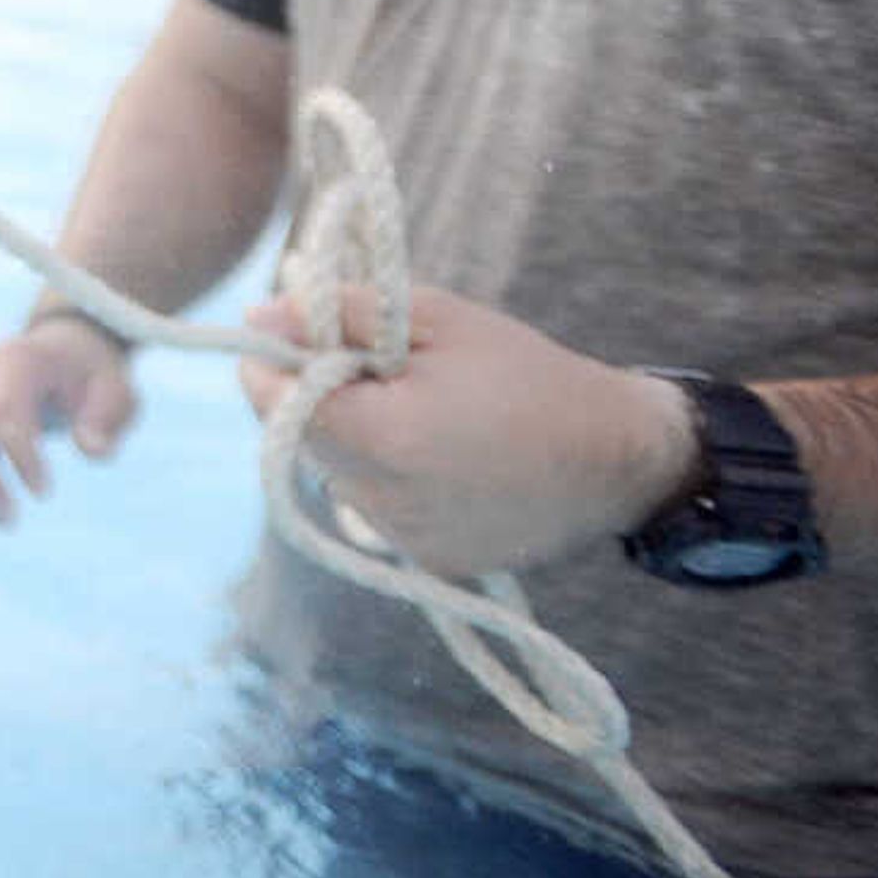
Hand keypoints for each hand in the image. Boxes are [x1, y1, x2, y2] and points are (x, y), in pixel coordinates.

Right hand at [0, 312, 139, 525]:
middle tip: (10, 518)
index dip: (20, 452)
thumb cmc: (92, 376)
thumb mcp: (116, 389)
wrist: (62, 349)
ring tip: (2, 520)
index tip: (44, 493)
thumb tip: (91, 451)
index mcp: (22, 359)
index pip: (6, 405)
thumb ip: (108, 417)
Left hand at [238, 285, 698, 577]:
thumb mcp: (435, 320)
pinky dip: (386, 473)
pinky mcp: (428, 560)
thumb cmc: (529, 374)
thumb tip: (257, 317)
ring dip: (353, 434)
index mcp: (383, 436)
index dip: (276, 359)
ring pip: (335, 471)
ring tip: (425, 409)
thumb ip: (342, 316)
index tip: (308, 331)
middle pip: (298, 435)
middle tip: (379, 363)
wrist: (620, 458)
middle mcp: (383, 501)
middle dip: (317, 393)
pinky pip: (374, 505)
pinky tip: (441, 452)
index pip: (271, 398)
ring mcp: (404, 539)